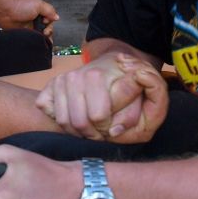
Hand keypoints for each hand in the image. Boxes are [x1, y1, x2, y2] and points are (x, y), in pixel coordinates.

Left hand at [0, 0, 58, 38]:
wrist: (5, 12)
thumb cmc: (20, 6)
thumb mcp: (39, 4)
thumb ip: (49, 10)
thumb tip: (57, 17)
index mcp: (40, 12)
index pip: (50, 20)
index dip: (50, 23)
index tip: (46, 22)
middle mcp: (35, 20)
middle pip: (47, 29)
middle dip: (48, 31)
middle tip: (45, 32)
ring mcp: (29, 28)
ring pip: (41, 35)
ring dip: (43, 38)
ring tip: (42, 38)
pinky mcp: (24, 34)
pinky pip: (32, 40)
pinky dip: (36, 42)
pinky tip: (37, 42)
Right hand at [36, 53, 167, 142]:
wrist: (114, 64)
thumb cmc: (133, 85)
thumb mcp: (150, 92)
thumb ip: (141, 109)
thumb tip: (115, 130)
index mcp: (97, 77)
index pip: (97, 117)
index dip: (108, 128)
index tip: (114, 125)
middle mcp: (75, 76)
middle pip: (78, 123)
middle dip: (93, 133)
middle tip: (102, 131)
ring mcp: (60, 81)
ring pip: (63, 121)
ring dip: (78, 131)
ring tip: (91, 126)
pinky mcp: (49, 87)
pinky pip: (47, 112)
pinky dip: (60, 121)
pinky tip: (75, 117)